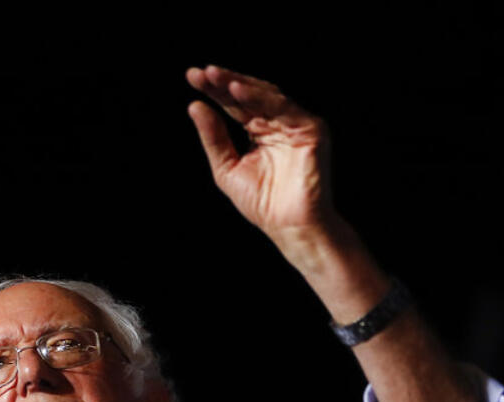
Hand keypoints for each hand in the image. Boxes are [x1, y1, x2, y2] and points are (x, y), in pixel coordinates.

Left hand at [186, 65, 334, 241]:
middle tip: (202, 72)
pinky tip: (237, 91)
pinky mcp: (311, 129)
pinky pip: (283, 108)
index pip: (234, 104)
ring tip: (215, 77)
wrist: (289, 227)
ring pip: (266, 96)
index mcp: (259, 130)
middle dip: (224, 82)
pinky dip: (260, 98)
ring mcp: (295, 124)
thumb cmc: (262, 204)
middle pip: (248, 95)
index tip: (192, 76)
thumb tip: (194, 106)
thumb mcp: (226, 168)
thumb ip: (213, 138)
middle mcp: (277, 122)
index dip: (214, 90)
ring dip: (239, 84)